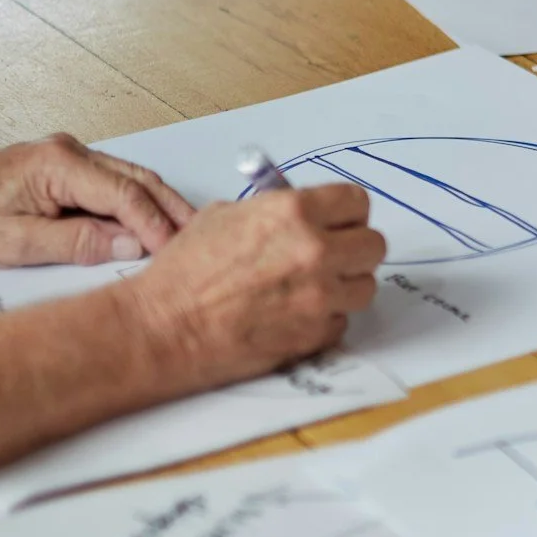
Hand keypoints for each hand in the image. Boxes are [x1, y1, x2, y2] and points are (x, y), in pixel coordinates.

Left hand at [0, 136, 195, 266]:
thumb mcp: (15, 242)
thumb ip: (77, 242)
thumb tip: (128, 244)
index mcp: (59, 164)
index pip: (125, 194)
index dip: (155, 223)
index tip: (174, 248)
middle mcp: (68, 152)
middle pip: (138, 179)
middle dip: (171, 209)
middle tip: (199, 236)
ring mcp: (65, 156)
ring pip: (128, 178)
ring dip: (157, 204)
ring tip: (182, 231)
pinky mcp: (60, 168)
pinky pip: (110, 182)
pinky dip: (134, 202)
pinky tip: (145, 222)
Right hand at [118, 185, 385, 388]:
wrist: (162, 327)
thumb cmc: (184, 273)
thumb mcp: (225, 217)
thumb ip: (275, 212)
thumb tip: (304, 215)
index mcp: (294, 212)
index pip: (358, 202)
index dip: (348, 214)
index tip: (340, 222)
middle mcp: (315, 250)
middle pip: (374, 245)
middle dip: (354, 250)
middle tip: (330, 257)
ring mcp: (319, 295)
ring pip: (364, 286)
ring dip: (343, 287)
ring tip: (308, 289)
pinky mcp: (315, 333)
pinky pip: (341, 321)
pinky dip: (323, 320)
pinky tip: (292, 316)